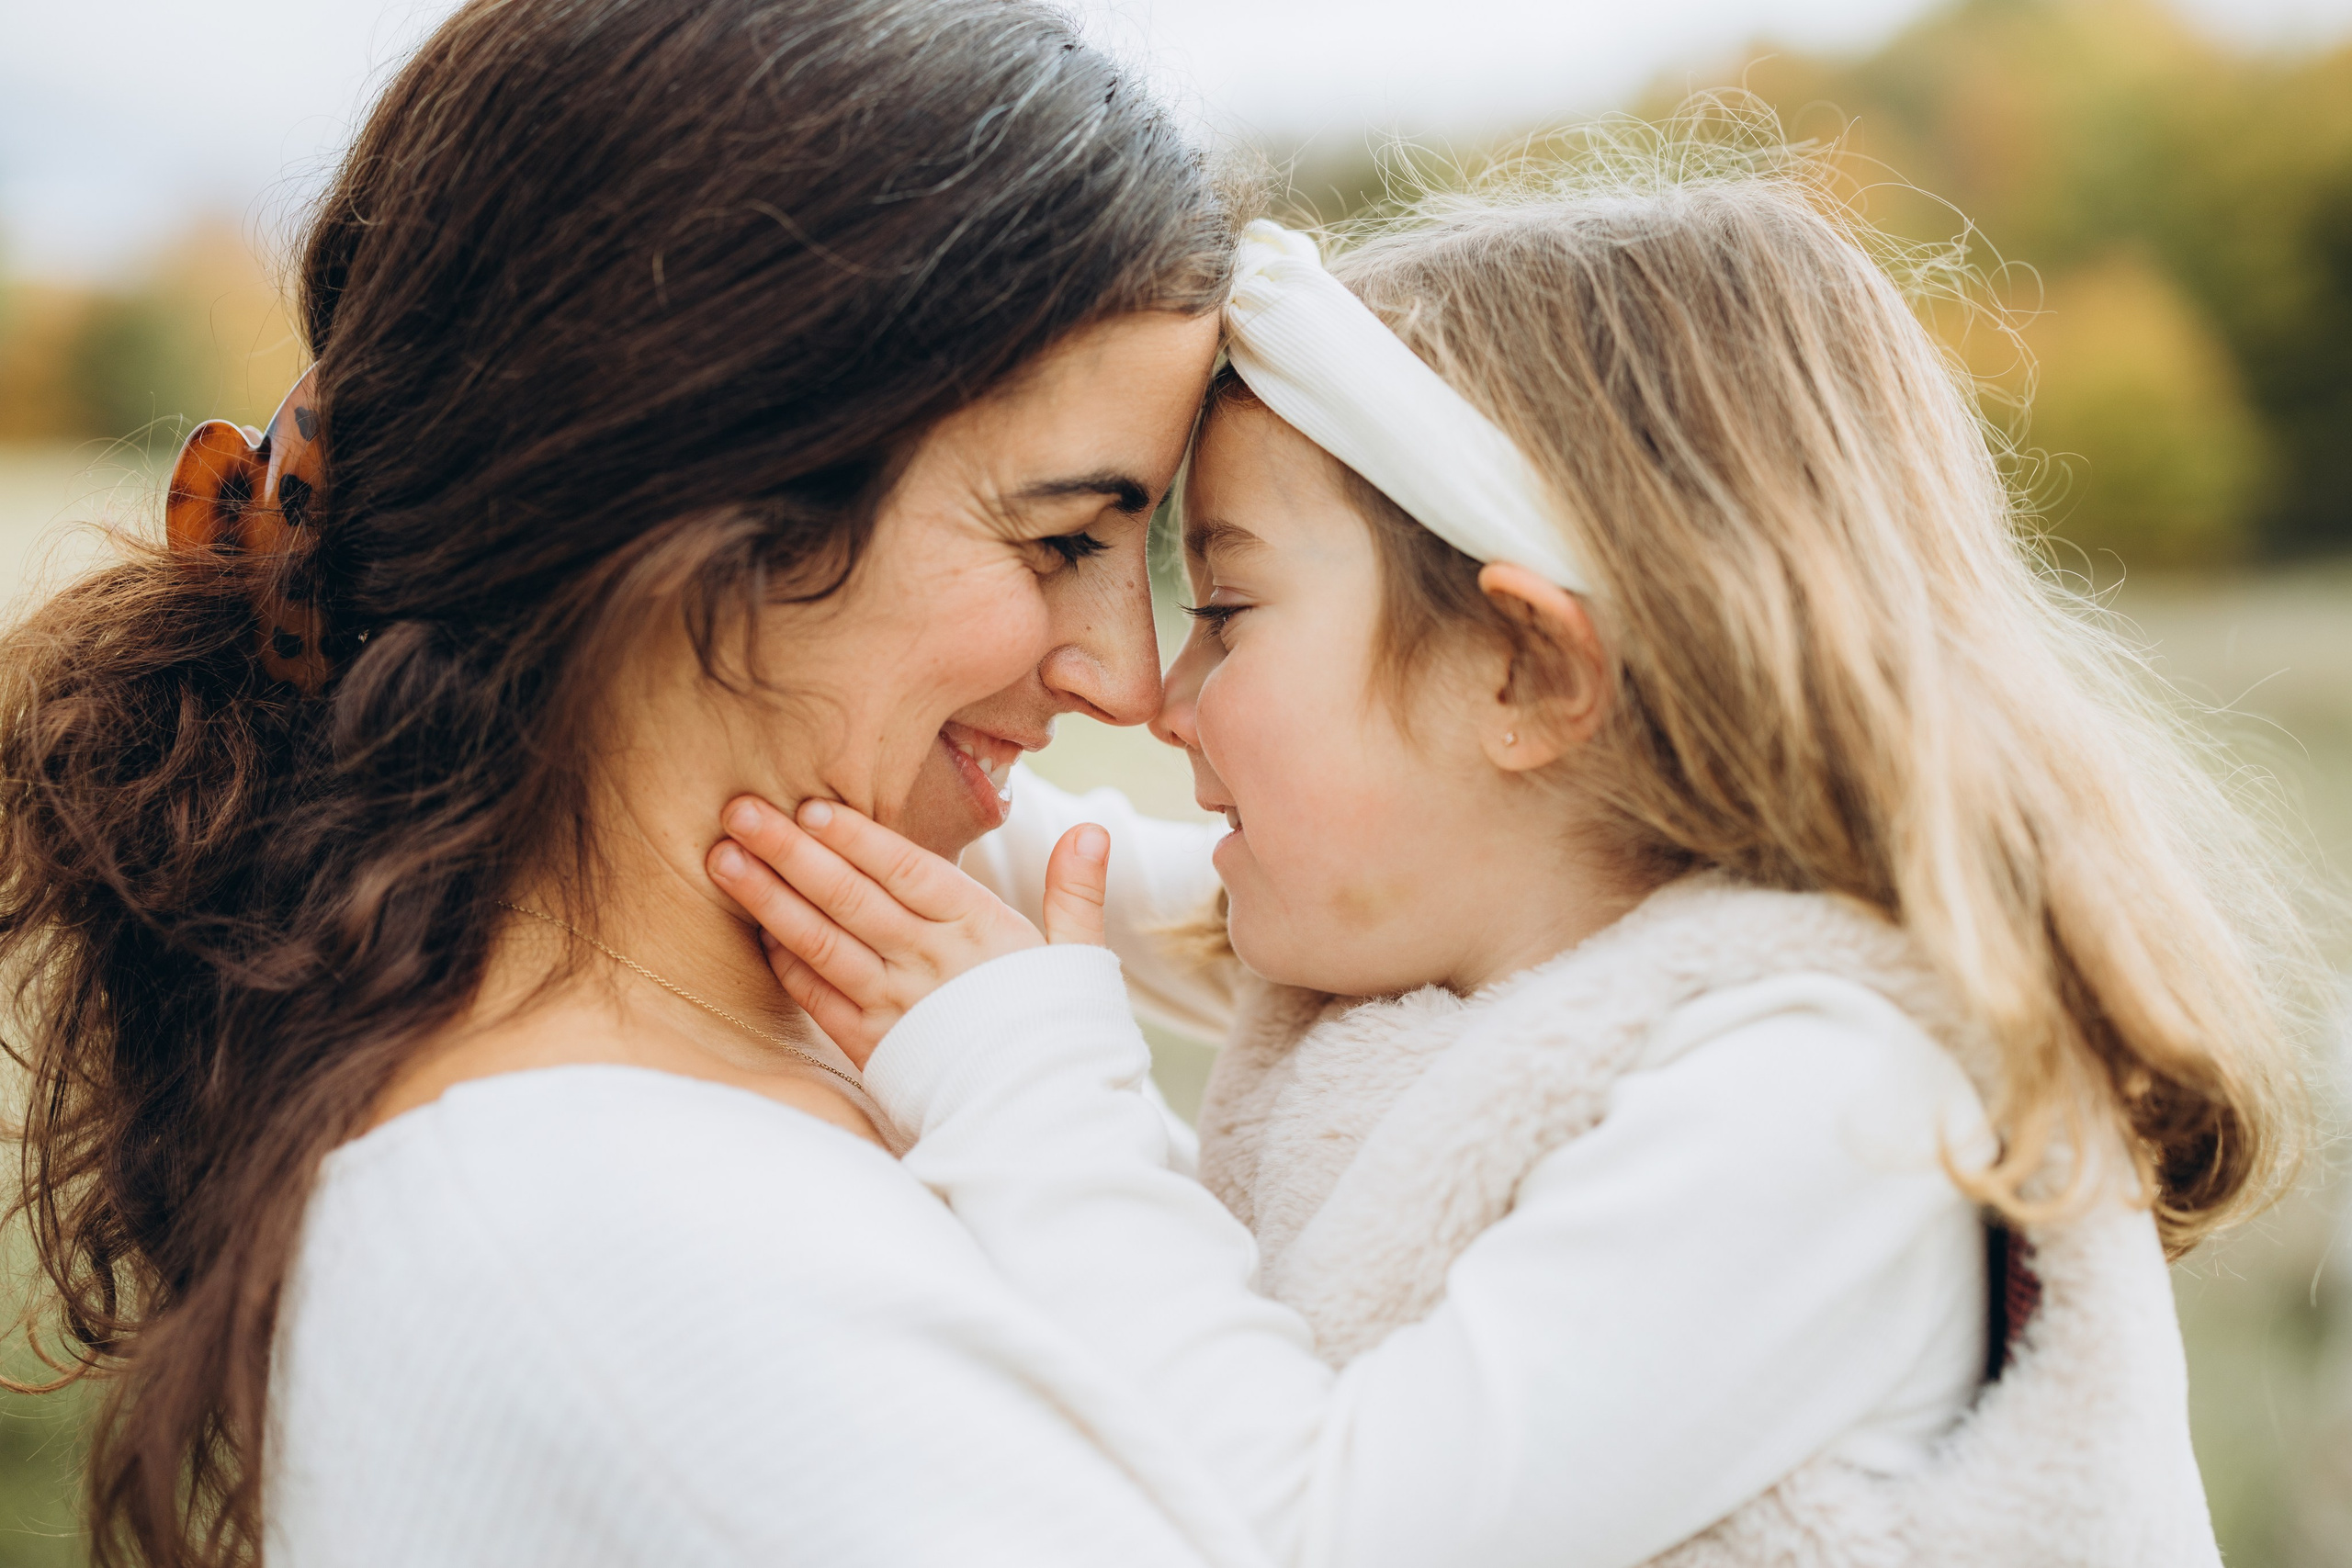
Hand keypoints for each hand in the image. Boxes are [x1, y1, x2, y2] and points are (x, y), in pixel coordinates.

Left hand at [706, 794, 1110, 1066]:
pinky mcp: (871, 1048)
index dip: (858, 838)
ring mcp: (895, 1007)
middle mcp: (929, 964)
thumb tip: (1092, 830)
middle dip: (790, 852)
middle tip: (739, 811)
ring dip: (769, 899)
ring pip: (821, 943)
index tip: (812, 806)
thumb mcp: (1079, 958)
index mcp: (979, 931)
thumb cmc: (1060, 1032)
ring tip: (724, 860)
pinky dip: (785, 964)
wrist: (1045, 1122)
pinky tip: (755, 932)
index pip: (907, 871)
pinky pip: (818, 999)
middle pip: (850, 898)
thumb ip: (1076, 892)